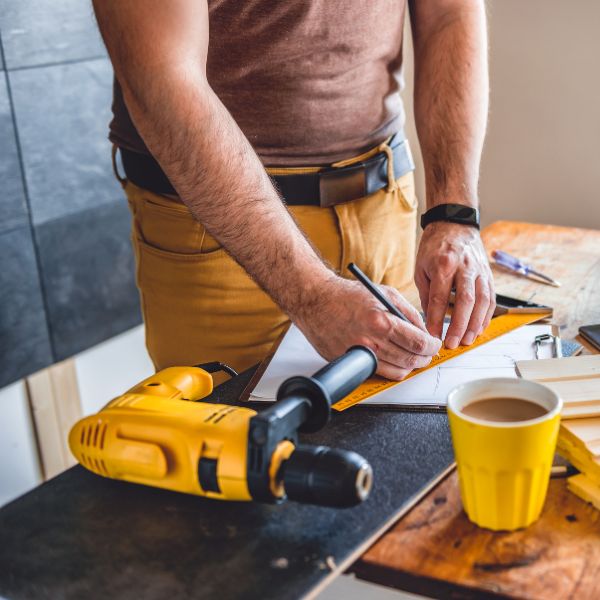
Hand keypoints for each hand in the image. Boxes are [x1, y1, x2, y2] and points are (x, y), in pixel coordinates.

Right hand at [293, 277, 441, 379]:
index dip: (431, 346)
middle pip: (410, 359)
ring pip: (397, 371)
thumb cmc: (347, 295)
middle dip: (424, 357)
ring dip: (410, 366)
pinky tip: (396, 361)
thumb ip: (409, 312)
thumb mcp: (385, 293)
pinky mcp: (351, 361)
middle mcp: (371, 341)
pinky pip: (380, 373)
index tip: (434, 345)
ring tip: (413, 357)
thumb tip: (424, 330)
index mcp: (381, 321)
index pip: (418, 342)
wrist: (316, 302)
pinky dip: (393, 370)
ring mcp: (360, 354)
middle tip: (427, 353)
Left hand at [415, 221, 495, 348]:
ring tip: (467, 341)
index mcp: (444, 264)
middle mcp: (464, 267)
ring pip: (482, 301)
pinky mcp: (488, 274)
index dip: (436, 320)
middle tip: (452, 344)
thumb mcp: (421, 268)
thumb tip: (430, 320)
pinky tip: (480, 329)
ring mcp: (479, 270)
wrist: (454, 224)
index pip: (440, 298)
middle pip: (465, 301)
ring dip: (476, 324)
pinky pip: (491, 298)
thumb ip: (427, 294)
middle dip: (459, 326)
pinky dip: (486, 316)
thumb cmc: (434, 247)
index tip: (432, 336)